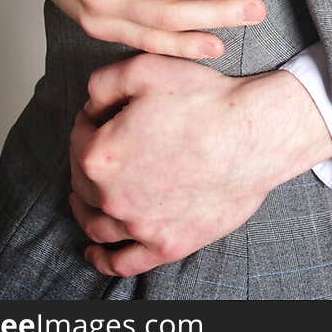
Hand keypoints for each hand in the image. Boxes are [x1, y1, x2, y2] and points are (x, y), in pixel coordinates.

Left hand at [69, 53, 331, 276]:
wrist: (252, 135)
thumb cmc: (204, 100)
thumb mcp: (146, 69)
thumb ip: (103, 82)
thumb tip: (90, 103)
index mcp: (101, 155)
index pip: (79, 137)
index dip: (90, 119)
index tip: (104, 112)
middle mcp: (112, 196)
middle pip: (83, 181)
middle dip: (87, 160)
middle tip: (105, 145)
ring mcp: (138, 226)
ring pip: (96, 223)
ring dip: (86, 208)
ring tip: (86, 198)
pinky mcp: (165, 244)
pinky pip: (122, 262)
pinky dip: (103, 260)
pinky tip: (94, 253)